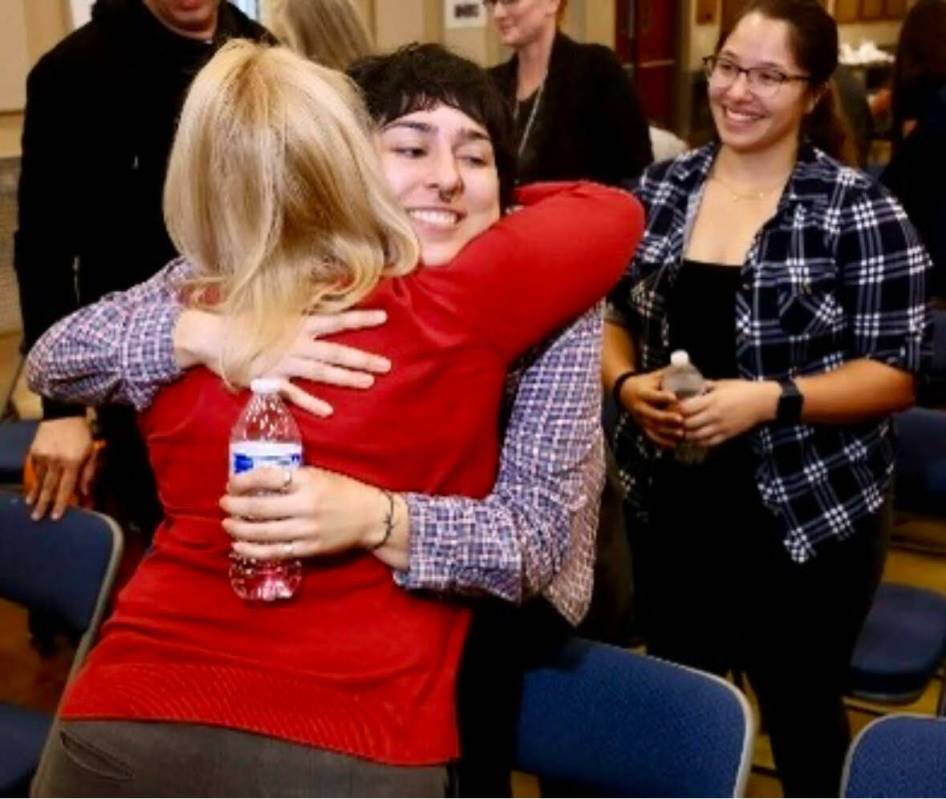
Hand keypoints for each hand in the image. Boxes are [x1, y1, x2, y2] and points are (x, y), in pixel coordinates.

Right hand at [26, 417, 97, 519]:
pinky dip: (34, 479)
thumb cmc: (82, 435)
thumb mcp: (91, 452)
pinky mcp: (34, 451)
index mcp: (73, 462)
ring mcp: (43, 456)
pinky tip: (32, 489)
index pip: (66, 488)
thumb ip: (88, 472)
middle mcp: (56, 461)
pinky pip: (35, 469)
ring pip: (39, 480)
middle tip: (37, 518)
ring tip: (31, 506)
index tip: (55, 516)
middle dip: (43, 504)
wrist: (64, 415)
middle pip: (49, 487)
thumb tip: (85, 492)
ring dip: (35, 494)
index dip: (61, 503)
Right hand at [176, 309, 391, 415]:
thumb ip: (299, 305)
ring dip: (345, 379)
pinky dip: (310, 402)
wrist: (210, 334)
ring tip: (368, 383)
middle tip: (387, 365)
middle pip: (336, 352)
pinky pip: (294, 393)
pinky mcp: (270, 379)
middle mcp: (296, 343)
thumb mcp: (274, 305)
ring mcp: (285, 363)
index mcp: (298, 323)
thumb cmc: (242, 318)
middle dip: (362, 359)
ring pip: (321, 372)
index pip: (336, 320)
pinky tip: (328, 411)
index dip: (360, 319)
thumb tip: (324, 290)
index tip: (384, 317)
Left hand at [219, 466, 391, 559]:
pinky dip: (253, 550)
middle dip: (235, 506)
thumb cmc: (344, 491)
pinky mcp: (309, 549)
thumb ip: (292, 478)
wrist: (371, 517)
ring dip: (239, 529)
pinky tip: (239, 546)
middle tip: (224, 504)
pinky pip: (275, 551)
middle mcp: (306, 505)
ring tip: (228, 524)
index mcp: (309, 481)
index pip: (266, 477)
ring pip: (263, 532)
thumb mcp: (319, 475)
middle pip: (259, 507)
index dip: (243, 481)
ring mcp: (307, 530)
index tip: (232, 483)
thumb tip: (255, 482)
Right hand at [616, 369, 683, 448]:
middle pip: (652, 415)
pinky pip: (652, 437)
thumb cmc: (646, 383)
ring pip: (653, 428)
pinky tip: (674, 445)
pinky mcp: (643, 427)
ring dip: (667, 432)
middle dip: (666, 418)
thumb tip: (688, 367)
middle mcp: (640, 407)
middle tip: (680, 420)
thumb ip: (669, 373)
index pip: (651, 395)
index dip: (662, 397)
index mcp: (642, 393)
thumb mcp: (654, 376)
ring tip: (681, 434)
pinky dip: (662, 442)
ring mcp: (641, 419)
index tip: (673, 397)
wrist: (625, 393)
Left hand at [679, 379, 778, 446]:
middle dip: (678, 423)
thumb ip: (706, 386)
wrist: (764, 402)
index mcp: (712, 400)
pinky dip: (698, 441)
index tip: (672, 407)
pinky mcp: (727, 435)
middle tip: (674, 421)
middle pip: (687, 424)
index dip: (675, 409)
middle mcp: (714, 415)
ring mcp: (720, 427)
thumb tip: (691, 385)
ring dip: (686, 434)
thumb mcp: (723, 383)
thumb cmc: (743, 389)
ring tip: (682, 430)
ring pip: (696, 436)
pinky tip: (694, 437)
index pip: (685, 409)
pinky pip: (708, 442)